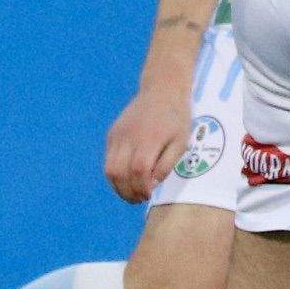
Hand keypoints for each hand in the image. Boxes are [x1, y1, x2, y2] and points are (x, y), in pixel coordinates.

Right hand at [102, 77, 193, 201]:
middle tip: (139, 198)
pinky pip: (108, 160)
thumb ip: (166, 165)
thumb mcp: (181, 142)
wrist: (162, 90)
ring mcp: (117, 135)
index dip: (141, 188)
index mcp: (149, 138)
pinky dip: (115, 174)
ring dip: (118, 186)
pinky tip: (128, 177)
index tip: (148, 195)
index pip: (138, 171)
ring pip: (109, 169)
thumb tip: (151, 184)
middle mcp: (129, 137)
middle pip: (119, 173)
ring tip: (132, 193)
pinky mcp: (112, 134)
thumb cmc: (176, 119)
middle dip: (128, 192)